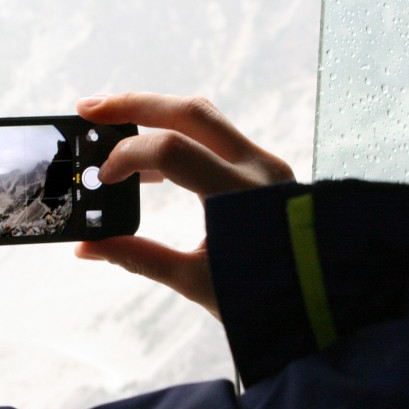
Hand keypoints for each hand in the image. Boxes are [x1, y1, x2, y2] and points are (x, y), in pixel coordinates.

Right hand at [74, 92, 293, 317]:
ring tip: (111, 126)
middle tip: (89, 108)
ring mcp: (265, 162)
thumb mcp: (196, 281)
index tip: (103, 179)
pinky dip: (177, 134)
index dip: (127, 156)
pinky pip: (215, 135)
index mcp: (240, 194)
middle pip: (188, 111)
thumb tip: (86, 248)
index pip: (171, 150)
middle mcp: (257, 167)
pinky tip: (150, 159)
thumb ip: (138, 257)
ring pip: (203, 115)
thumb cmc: (263, 297)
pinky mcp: (264, 167)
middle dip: (133, 104)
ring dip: (155, 113)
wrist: (322, 304)